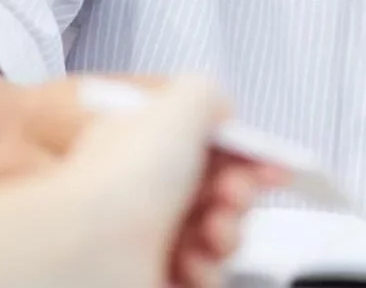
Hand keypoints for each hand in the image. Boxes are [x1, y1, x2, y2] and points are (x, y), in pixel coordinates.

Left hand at [51, 76, 280, 287]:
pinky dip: (209, 270)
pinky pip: (207, 274)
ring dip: (227, 232)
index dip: (244, 153)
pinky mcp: (159, 277)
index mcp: (147, 145)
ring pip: (218, 236)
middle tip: (233, 194)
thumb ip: (208, 95)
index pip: (208, 146)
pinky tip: (194, 260)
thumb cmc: (124, 178)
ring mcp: (152, 238)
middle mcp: (147, 192)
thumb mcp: (178, 103)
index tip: (271, 163)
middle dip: (239, 192)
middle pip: (219, 191)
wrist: (94, 249)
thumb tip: (225, 113)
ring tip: (213, 230)